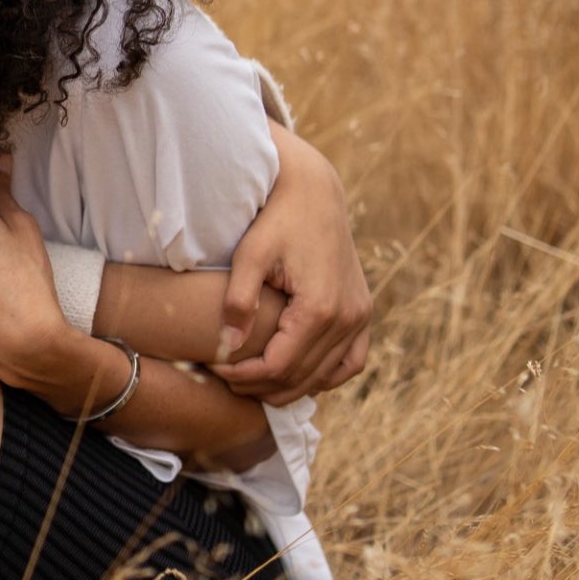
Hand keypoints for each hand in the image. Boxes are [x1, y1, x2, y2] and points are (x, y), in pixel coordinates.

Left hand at [213, 122, 371, 402]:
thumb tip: (228, 347)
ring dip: (292, 387)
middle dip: (262, 386)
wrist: (313, 192)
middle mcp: (347, 318)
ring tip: (253, 382)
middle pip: (302, 376)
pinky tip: (297, 376)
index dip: (245, 375)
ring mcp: (360, 317)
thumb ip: (239, 301)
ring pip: (327, 375)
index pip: (279, 366)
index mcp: (319, 309)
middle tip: (227, 380)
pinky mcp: (362, 311)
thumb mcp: (249, 255)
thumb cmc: (276, 220)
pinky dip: (326, 376)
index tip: (216, 369)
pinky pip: (351, 361)